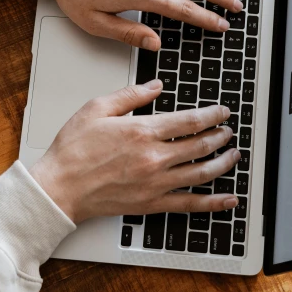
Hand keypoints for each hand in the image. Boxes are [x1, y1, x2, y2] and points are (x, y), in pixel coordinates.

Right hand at [29, 80, 240, 223]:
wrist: (59, 187)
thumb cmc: (73, 150)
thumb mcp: (97, 108)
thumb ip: (130, 95)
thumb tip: (155, 86)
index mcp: (143, 131)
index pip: (190, 121)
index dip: (212, 115)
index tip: (222, 112)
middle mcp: (155, 158)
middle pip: (201, 145)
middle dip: (220, 136)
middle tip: (228, 131)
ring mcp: (156, 183)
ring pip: (202, 173)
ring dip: (223, 162)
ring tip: (232, 155)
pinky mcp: (152, 204)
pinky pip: (190, 204)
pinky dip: (213, 202)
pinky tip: (228, 199)